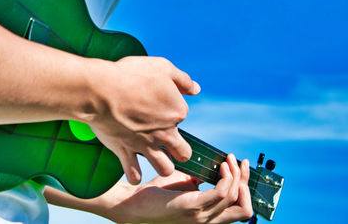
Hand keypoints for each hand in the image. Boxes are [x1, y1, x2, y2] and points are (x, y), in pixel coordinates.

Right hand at [85, 56, 199, 183]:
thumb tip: (196, 89)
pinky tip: (134, 170)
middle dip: (180, 151)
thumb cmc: (132, 75)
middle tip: (170, 146)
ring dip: (163, 166)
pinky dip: (135, 175)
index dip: (171, 108)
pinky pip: (134, 173)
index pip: (182, 114)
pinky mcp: (125, 151)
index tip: (158, 102)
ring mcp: (145, 145)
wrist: (102, 90)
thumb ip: (182, 80)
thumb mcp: (163, 68)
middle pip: (183, 153)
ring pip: (164, 169)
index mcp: (176, 112)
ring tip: (157, 159)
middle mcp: (165, 133)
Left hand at [93, 155, 252, 223]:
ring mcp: (201, 216)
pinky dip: (225, 178)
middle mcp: (208, 221)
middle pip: (244, 208)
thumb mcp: (184, 185)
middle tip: (239, 161)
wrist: (133, 203)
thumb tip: (212, 167)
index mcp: (208, 217)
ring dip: (235, 176)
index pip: (240, 209)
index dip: (245, 187)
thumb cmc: (156, 194)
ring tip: (228, 160)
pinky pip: (220, 194)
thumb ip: (200, 180)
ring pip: (233, 198)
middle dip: (245, 181)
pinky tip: (220, 166)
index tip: (241, 166)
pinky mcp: (191, 208)